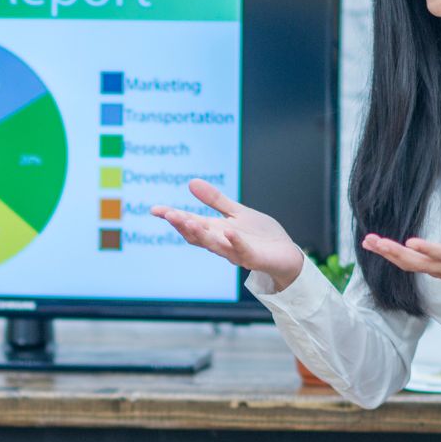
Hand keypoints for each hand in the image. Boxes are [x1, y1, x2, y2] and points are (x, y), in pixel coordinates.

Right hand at [150, 180, 304, 287]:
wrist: (286, 254)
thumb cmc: (260, 235)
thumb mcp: (236, 212)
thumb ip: (215, 200)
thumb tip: (191, 183)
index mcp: (216, 231)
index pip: (190, 224)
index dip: (173, 217)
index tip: (154, 210)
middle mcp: (222, 243)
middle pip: (198, 236)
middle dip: (183, 225)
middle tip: (169, 214)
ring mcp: (236, 252)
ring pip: (215, 245)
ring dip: (202, 234)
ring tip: (189, 221)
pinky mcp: (254, 258)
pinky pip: (242, 251)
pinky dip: (234, 242)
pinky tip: (228, 231)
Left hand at [361, 208, 440, 308]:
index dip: (428, 250)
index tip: (410, 242)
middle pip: (418, 262)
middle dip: (394, 252)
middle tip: (374, 241)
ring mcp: (440, 270)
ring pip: (410, 265)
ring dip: (388, 254)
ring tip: (369, 242)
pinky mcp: (435, 270)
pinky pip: (411, 265)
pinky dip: (393, 257)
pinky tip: (380, 248)